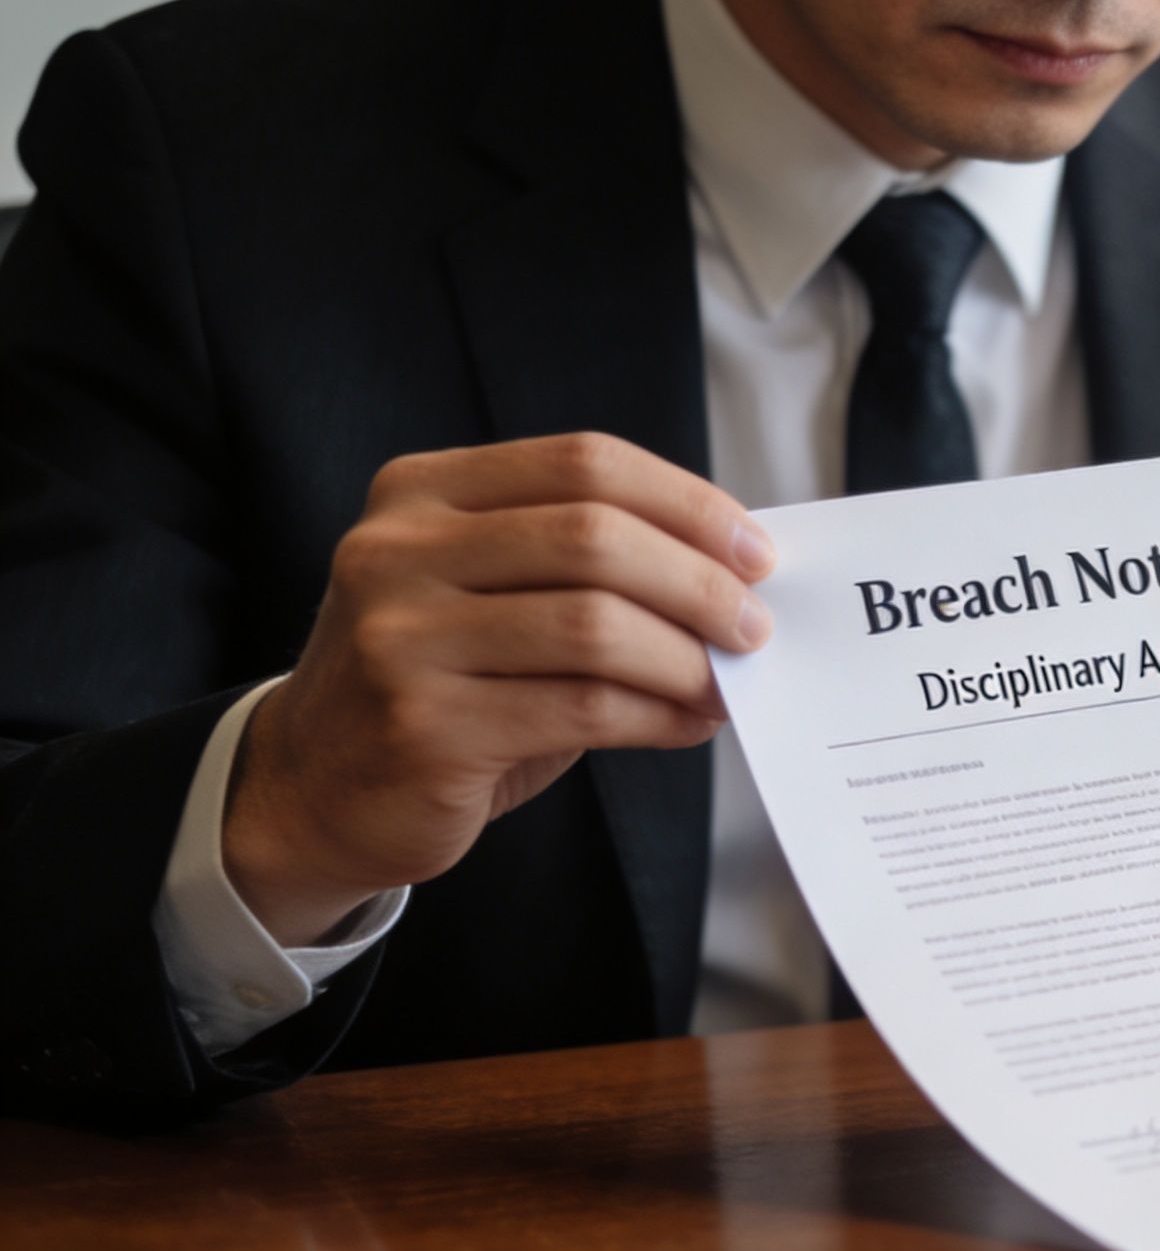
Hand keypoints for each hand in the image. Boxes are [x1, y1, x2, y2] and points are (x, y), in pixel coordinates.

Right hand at [223, 432, 775, 943]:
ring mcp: (399, 639)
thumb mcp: (489, 594)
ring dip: (686, 657)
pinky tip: (689, 721)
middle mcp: (397, 551)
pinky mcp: (423, 726)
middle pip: (594, 537)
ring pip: (594, 626)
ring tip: (728, 681)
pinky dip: (658, 714)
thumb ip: (584, 567)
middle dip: (700, 581)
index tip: (755, 550)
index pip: (584, 463)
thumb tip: (734, 575)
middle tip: (755, 623)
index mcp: (421, 492)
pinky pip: (582, 707)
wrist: (313, 787)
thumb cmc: (439, 683)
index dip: (687, 502)